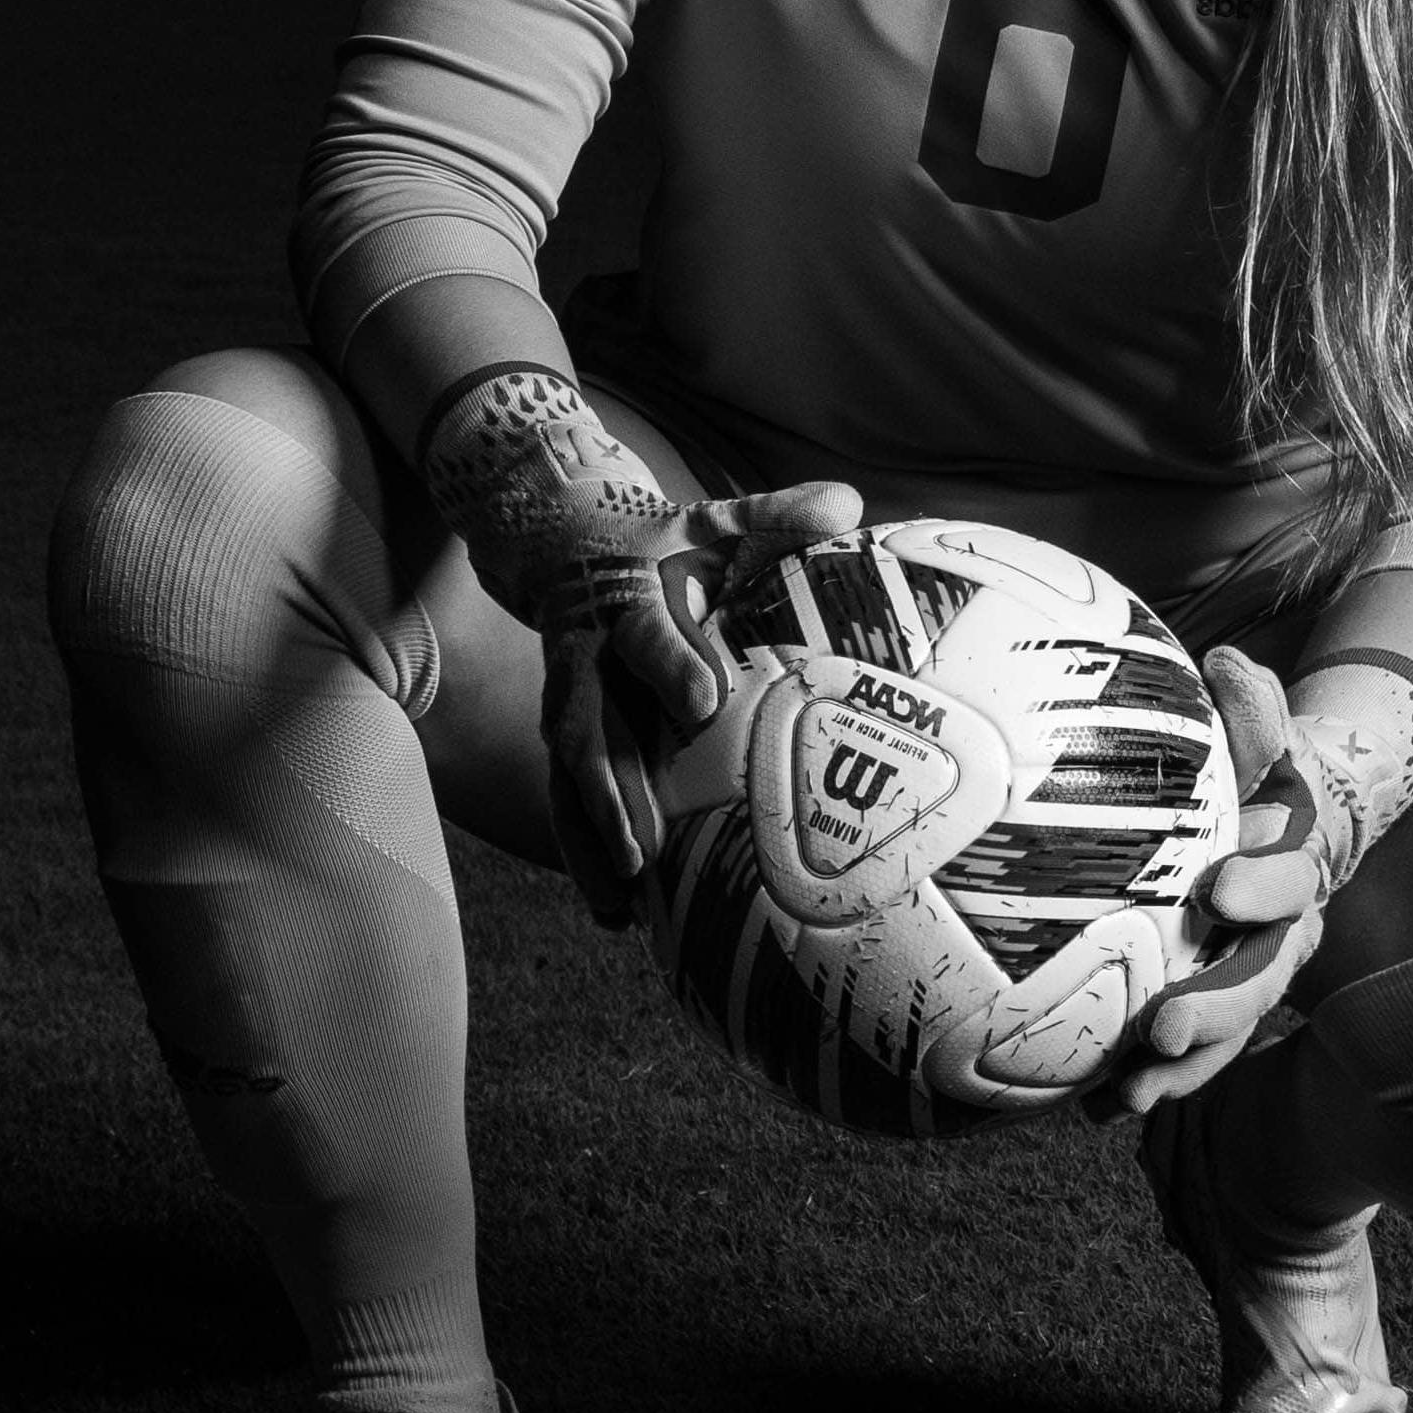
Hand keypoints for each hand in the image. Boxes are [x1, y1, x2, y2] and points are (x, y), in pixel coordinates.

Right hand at [425, 370, 854, 926]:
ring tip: (621, 899)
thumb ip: (777, 513)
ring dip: (590, 837)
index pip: (648, 632)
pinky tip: (615, 911)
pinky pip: (566, 798)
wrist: (563, 541)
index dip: (673, 663)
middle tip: (645, 844)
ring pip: (569, 776)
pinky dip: (586, 852)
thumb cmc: (663, 543)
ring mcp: (567, 702)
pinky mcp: (564, 737)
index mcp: (628, 602)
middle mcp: (586, 658)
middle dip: (614, 786)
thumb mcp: (714, 519)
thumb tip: (849, 501)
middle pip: (592, 725)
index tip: (708, 702)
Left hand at [1096, 649, 1343, 1116]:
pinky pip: (1186, 1055)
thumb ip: (1252, 710)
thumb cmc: (1257, 779)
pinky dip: (1148, 1081)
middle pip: (1260, 979)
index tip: (1220, 888)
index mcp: (1297, 870)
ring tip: (1132, 1092)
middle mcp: (1283, 937)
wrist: (1278, 832)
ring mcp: (1248, 981)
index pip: (1292, 879)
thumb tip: (1226, 661)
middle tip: (1165, 1024)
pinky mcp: (1214, 1011)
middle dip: (1216, 1007)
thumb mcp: (1261, 741)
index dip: (1263, 887)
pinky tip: (1094, 1106)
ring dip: (1183, 1066)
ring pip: (1225, 1031)